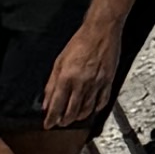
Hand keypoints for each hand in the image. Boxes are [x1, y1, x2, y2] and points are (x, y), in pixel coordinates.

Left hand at [41, 9, 123, 134]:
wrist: (101, 29)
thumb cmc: (80, 42)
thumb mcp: (59, 61)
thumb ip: (51, 83)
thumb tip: (46, 102)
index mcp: (66, 77)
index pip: (56, 106)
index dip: (51, 119)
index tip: (48, 124)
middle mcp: (81, 83)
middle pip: (71, 112)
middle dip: (64, 121)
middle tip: (61, 122)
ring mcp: (96, 83)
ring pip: (87, 109)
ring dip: (79, 116)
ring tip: (74, 117)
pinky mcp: (108, 80)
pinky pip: (102, 101)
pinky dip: (96, 108)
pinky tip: (91, 108)